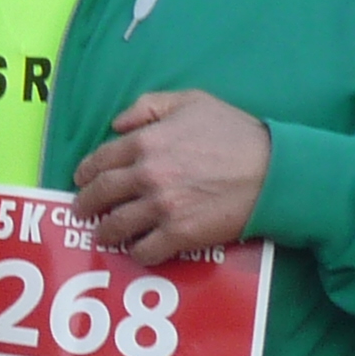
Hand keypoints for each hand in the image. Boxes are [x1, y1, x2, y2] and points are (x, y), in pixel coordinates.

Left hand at [70, 90, 272, 262]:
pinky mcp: (179, 234)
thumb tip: (118, 124)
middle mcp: (147, 175)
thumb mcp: (193, 102)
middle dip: (85, 204)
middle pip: (100, 194)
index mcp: (146, 141)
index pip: (100, 159)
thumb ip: (149, 106)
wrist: (274, 171)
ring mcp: (161, 207)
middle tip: (83, 211)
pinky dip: (136, 253)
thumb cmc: (237, 133)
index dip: (86, 172)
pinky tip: (138, 250)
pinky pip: (144, 251)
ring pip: (116, 226)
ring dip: (106, 232)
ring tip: (105, 234)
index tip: (80, 179)